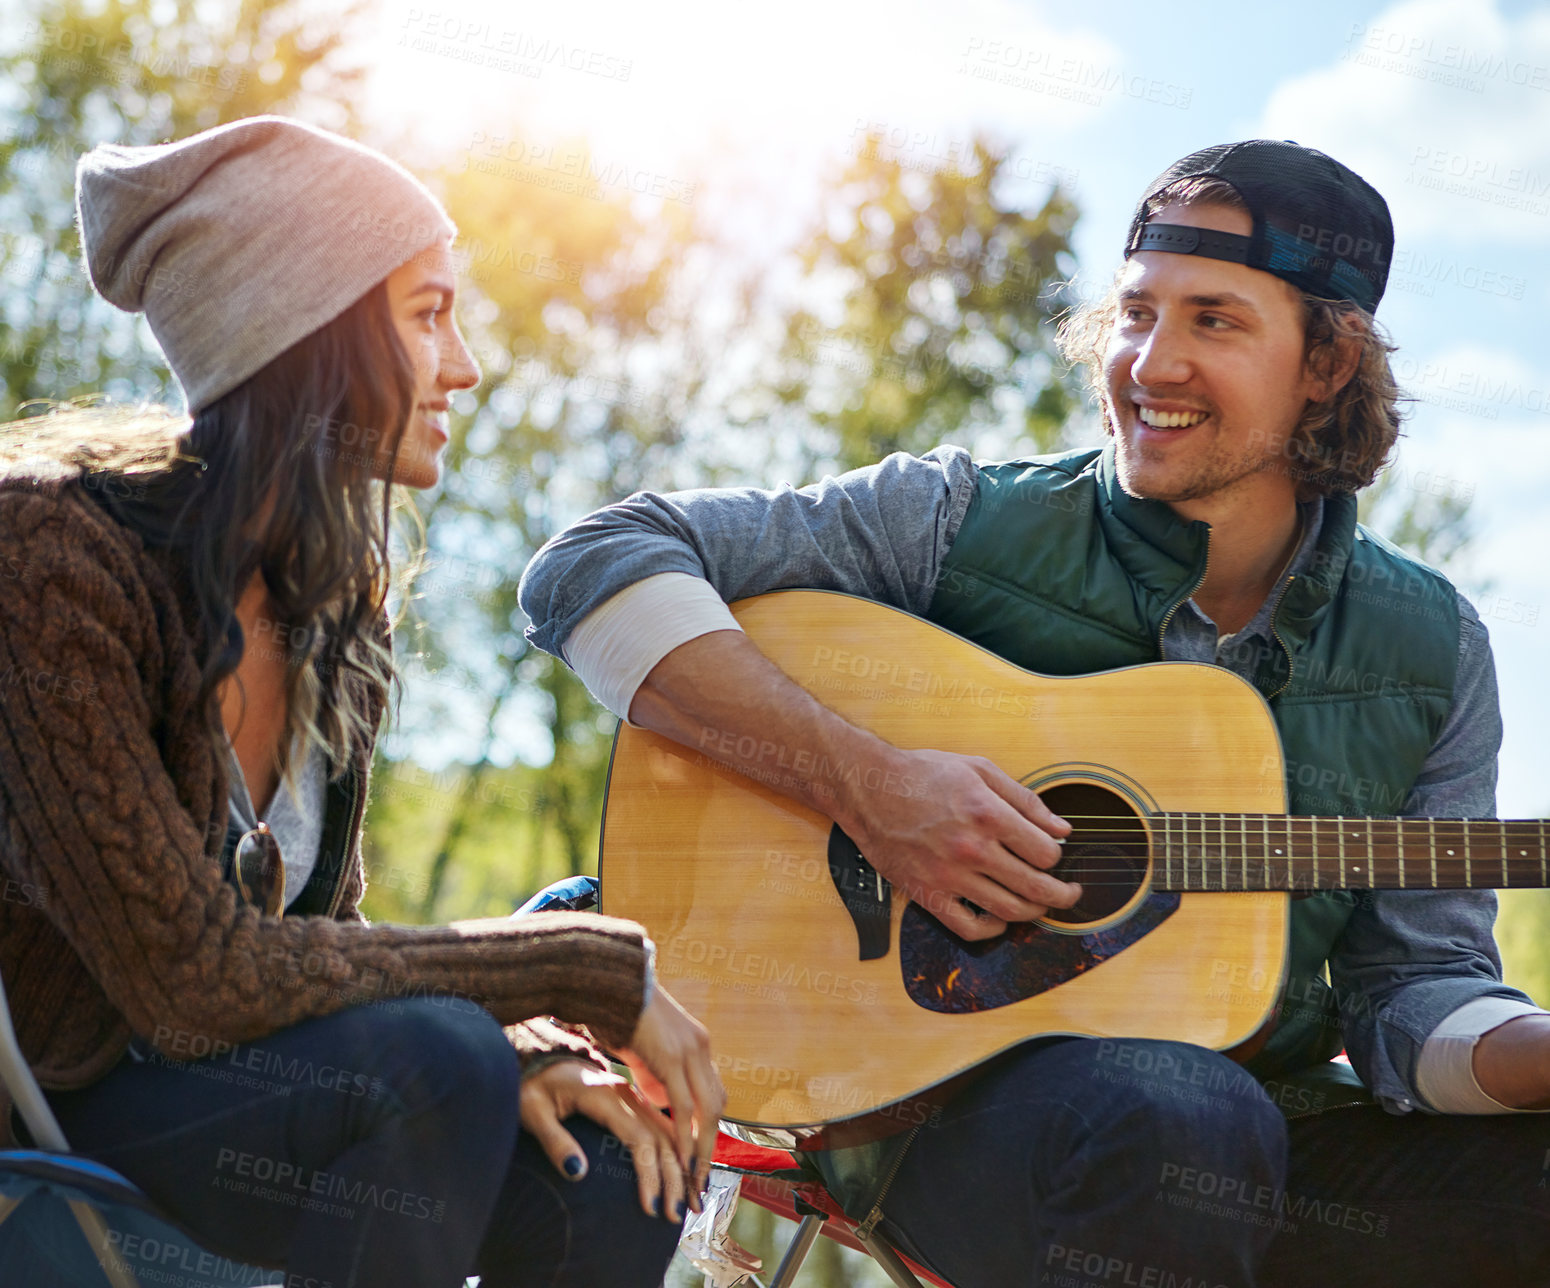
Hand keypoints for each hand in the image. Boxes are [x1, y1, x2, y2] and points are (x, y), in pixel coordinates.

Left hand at [520, 1058, 692, 1220]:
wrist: (539, 1059)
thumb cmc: (532, 1086)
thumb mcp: (533, 1112)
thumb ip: (554, 1141)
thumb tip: (579, 1173)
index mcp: (605, 1095)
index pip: (638, 1138)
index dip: (649, 1173)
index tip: (651, 1207)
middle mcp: (626, 1094)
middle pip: (661, 1138)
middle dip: (674, 1177)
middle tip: (676, 1215)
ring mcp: (632, 1096)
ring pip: (668, 1133)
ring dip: (683, 1167)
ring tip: (692, 1201)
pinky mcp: (632, 1102)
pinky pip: (662, 1127)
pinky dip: (678, 1151)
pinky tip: (686, 1172)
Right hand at [618, 983, 726, 1199]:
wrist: (608, 979)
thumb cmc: (617, 1013)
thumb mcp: (643, 1049)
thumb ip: (654, 1073)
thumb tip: (660, 1099)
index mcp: (696, 1045)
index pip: (713, 1093)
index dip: (707, 1127)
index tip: (699, 1158)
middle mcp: (700, 1048)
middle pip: (717, 1105)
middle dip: (709, 1145)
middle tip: (699, 1178)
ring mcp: (690, 1051)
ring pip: (708, 1109)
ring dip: (701, 1146)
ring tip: (691, 1176)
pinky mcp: (672, 1056)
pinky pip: (685, 1104)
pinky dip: (684, 1133)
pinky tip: (678, 1155)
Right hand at [837, 747, 1078, 940]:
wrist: (869, 789)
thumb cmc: (922, 775)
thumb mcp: (979, 770)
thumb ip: (1024, 799)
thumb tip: (1060, 828)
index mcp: (987, 814)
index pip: (1045, 853)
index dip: (1056, 856)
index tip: (1052, 854)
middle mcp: (971, 849)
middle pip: (1035, 887)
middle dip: (1062, 895)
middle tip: (1069, 894)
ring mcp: (949, 876)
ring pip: (1008, 910)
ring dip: (1034, 912)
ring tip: (1039, 905)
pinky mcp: (927, 894)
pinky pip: (968, 928)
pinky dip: (992, 929)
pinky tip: (998, 918)